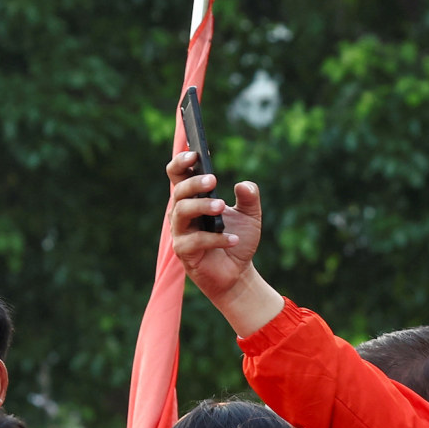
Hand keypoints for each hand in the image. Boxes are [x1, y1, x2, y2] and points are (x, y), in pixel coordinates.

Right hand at [165, 151, 272, 319]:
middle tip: (214, 180)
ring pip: (181, 212)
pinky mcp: (184, 252)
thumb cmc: (238, 240)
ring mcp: (180, 232)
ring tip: (222, 205)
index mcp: (193, 199)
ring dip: (201, 206)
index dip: (181, 162)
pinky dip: (216, 239)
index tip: (195, 154)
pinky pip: (196, 241)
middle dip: (194, 183)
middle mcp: (182, 213)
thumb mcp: (250, 216)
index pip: (178, 175)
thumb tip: (243, 185)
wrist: (238, 273)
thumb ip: (249, 198)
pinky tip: (234, 239)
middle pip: (178, 191)